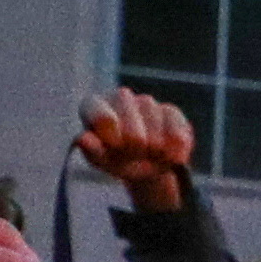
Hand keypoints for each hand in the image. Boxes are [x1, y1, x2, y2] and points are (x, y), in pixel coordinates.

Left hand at [72, 88, 199, 211]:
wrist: (144, 164)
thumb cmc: (115, 159)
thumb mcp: (102, 160)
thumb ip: (91, 150)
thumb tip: (83, 139)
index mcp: (94, 105)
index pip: (103, 118)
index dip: (113, 139)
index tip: (116, 148)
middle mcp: (119, 97)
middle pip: (133, 132)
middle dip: (136, 150)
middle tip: (134, 155)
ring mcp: (146, 102)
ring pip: (155, 130)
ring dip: (156, 151)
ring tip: (150, 156)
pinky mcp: (171, 111)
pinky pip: (177, 131)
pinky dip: (176, 150)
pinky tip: (172, 158)